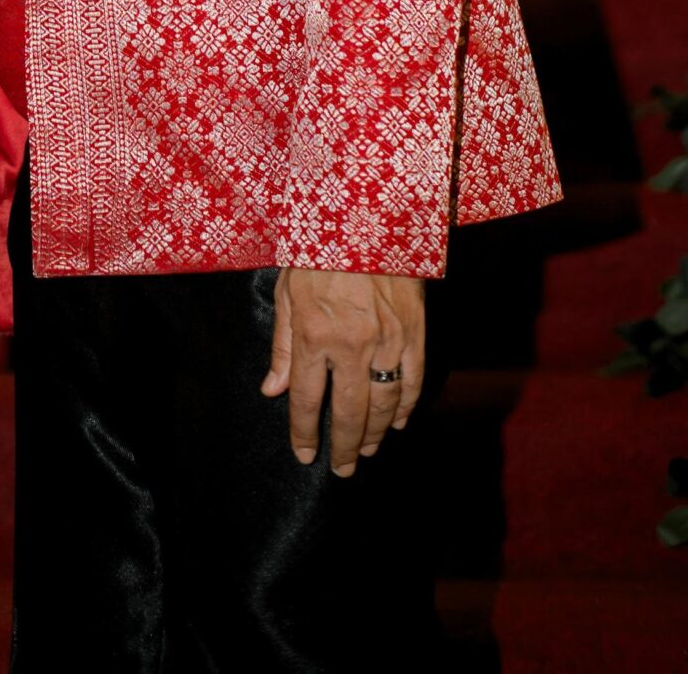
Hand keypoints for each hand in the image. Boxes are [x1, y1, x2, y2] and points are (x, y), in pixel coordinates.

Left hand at [261, 267, 424, 473]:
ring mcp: (388, 343)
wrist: (367, 216)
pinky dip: (406, 407)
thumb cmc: (319, 249)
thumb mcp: (288, 290)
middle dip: (345, 447)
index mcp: (315, 335)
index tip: (304, 454)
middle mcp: (352, 346)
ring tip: (366, 451)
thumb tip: (273, 390)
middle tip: (343, 470)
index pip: (308, 399)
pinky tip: (396, 422)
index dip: (305, 432)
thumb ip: (283, 345)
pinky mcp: (415, 333)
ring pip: (384, 405)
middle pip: (350, 413)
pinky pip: (412, 382)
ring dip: (375, 434)